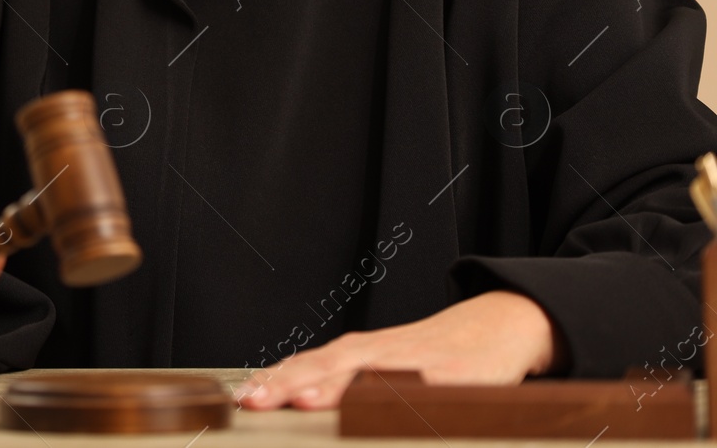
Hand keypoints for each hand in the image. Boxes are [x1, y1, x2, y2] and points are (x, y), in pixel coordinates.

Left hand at [234, 290, 566, 409]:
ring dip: (333, 389)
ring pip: (366, 376)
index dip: (272, 383)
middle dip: (287, 386)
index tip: (240, 399)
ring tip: (304, 401)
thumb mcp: (380, 367)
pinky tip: (385, 408)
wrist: (494, 326)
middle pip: (325, 368)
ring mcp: (413, 365)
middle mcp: (377, 355)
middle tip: (255, 401)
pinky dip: (401, 400)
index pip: (305, 367)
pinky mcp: (451, 378)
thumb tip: (293, 403)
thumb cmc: (429, 354)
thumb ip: (340, 385)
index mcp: (356, 355)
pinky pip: (422, 392)